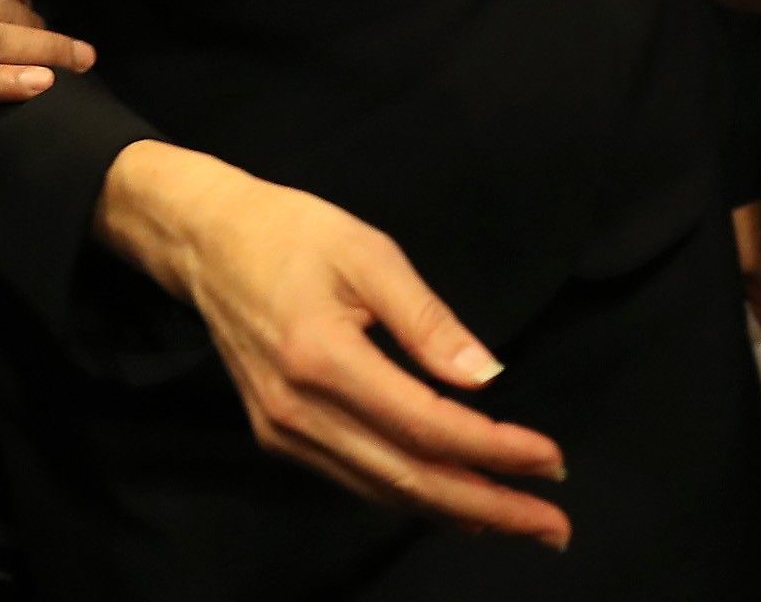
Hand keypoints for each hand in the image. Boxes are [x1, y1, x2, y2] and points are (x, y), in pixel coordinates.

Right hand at [96, 142, 571, 547]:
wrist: (205, 243)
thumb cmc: (291, 233)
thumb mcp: (367, 253)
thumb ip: (427, 320)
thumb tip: (487, 378)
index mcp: (321, 359)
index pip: (425, 424)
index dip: (493, 449)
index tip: (550, 458)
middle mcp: (298, 411)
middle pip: (409, 477)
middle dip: (490, 506)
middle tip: (555, 527)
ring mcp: (283, 431)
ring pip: (384, 489)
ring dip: (458, 511)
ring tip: (522, 519)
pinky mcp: (279, 436)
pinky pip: (357, 479)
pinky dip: (413, 495)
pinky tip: (456, 501)